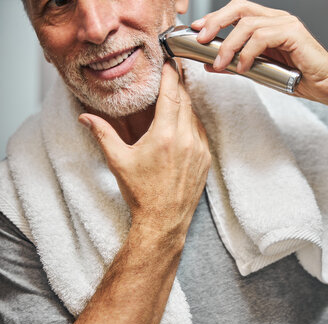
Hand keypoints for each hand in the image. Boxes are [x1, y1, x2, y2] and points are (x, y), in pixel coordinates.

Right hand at [78, 62, 210, 242]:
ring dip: (184, 104)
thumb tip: (85, 117)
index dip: (171, 75)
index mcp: (165, 136)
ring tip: (174, 96)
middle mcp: (187, 139)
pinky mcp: (206, 159)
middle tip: (172, 73)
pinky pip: (200, 132)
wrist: (164, 220)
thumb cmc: (141, 193)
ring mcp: (199, 149)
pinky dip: (191, 122)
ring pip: (194, 116)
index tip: (171, 61)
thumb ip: (102, 134)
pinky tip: (180, 123)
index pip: (172, 95)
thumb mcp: (118, 161)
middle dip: (178, 85)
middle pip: (185, 101)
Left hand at [191, 0, 327, 101]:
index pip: (237, 11)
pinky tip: (244, 68)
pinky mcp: (293, 33)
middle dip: (216, 22)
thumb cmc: (298, 78)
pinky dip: (248, 53)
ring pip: (248, 25)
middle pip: (239, 8)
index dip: (215, 17)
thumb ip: (237, 64)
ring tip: (221, 63)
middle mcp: (277, 18)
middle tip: (202, 39)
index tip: (198, 30)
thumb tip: (211, 63)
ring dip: (229, 45)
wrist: (326, 86)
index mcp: (269, 23)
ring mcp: (286, 24)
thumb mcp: (260, 70)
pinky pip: (262, 38)